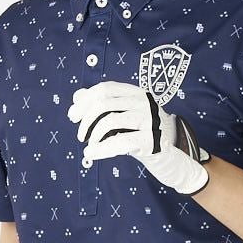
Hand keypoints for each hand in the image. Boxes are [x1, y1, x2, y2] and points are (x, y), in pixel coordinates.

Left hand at [67, 81, 210, 194]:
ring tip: (89, 146)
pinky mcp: (152, 140)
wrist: (169, 154)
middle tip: (80, 136)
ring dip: (93, 135)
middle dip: (85, 119)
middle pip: (104, 103)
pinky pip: (120, 142)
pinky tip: (91, 154)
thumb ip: (101, 104)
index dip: (84, 101)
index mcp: (135, 92)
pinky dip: (101, 149)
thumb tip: (77, 96)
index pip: (104, 89)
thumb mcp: (121, 116)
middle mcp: (144, 101)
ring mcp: (149, 120)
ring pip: (110, 121)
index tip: (72, 116)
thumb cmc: (140, 133)